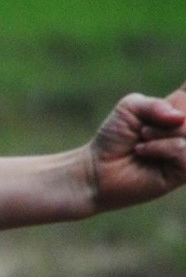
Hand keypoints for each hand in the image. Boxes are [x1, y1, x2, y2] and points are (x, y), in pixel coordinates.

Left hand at [84, 82, 185, 210]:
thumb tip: (179, 117)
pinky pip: (183, 150)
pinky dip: (162, 147)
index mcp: (182, 108)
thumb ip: (155, 105)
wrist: (99, 168)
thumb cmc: (116, 137)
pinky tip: (143, 151)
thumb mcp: (130, 108)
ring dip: (161, 132)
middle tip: (144, 130)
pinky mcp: (185, 171)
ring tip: (143, 138)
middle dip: (169, 116)